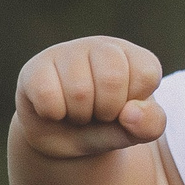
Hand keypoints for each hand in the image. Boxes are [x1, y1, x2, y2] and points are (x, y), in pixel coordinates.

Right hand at [15, 37, 166, 157]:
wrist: (63, 139)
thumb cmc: (105, 128)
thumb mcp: (134, 131)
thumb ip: (150, 125)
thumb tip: (131, 113)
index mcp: (133, 57)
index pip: (146, 73)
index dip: (135, 105)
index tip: (124, 110)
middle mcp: (102, 46)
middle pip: (112, 78)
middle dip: (106, 111)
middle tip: (98, 114)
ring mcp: (67, 52)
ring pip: (79, 90)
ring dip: (79, 116)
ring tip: (77, 113)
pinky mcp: (35, 67)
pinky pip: (48, 95)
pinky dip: (53, 114)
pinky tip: (54, 110)